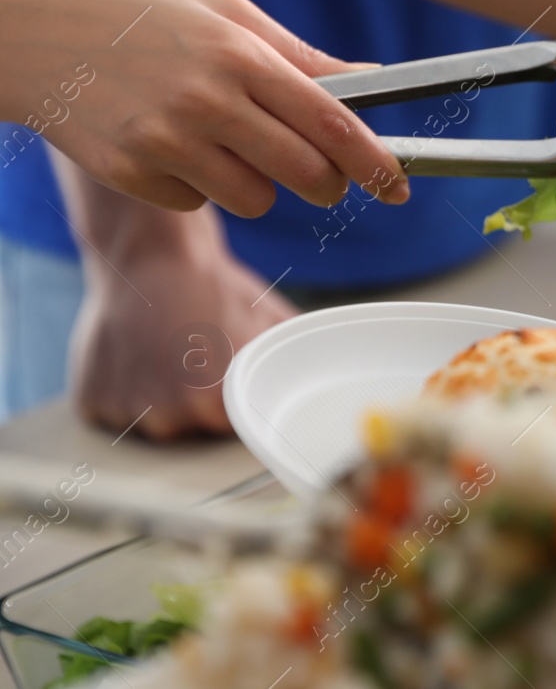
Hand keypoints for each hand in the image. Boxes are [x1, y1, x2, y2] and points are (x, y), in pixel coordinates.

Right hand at [2, 0, 406, 216]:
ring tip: (229, 144)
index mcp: (240, 56)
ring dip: (261, 185)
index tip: (398, 184)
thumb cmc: (145, 20)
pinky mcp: (131, 173)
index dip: (374, 161)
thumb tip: (372, 83)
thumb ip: (302, 57)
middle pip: (307, 174)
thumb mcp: (227, 18)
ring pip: (257, 200)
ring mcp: (165, 141)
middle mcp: (206, 101)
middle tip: (325, 176)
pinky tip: (173, 146)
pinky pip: (200, 203)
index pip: (331, 123)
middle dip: (329, 184)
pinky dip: (201, 186)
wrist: (34, 37)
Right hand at [65, 186, 295, 439]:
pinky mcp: (91, 405)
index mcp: (218, 405)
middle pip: (194, 432)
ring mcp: (126, 414)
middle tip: (198, 362)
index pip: (237, 433)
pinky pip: (117, 414)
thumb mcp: (270, 323)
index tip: (238, 390)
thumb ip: (291, 361)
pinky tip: (137, 357)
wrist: (151, 257)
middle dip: (200, 405)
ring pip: (155, 425)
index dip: (240, 409)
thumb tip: (327, 377)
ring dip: (161, 401)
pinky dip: (126, 393)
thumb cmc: (215, 289)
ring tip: (166, 355)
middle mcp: (169, 418)